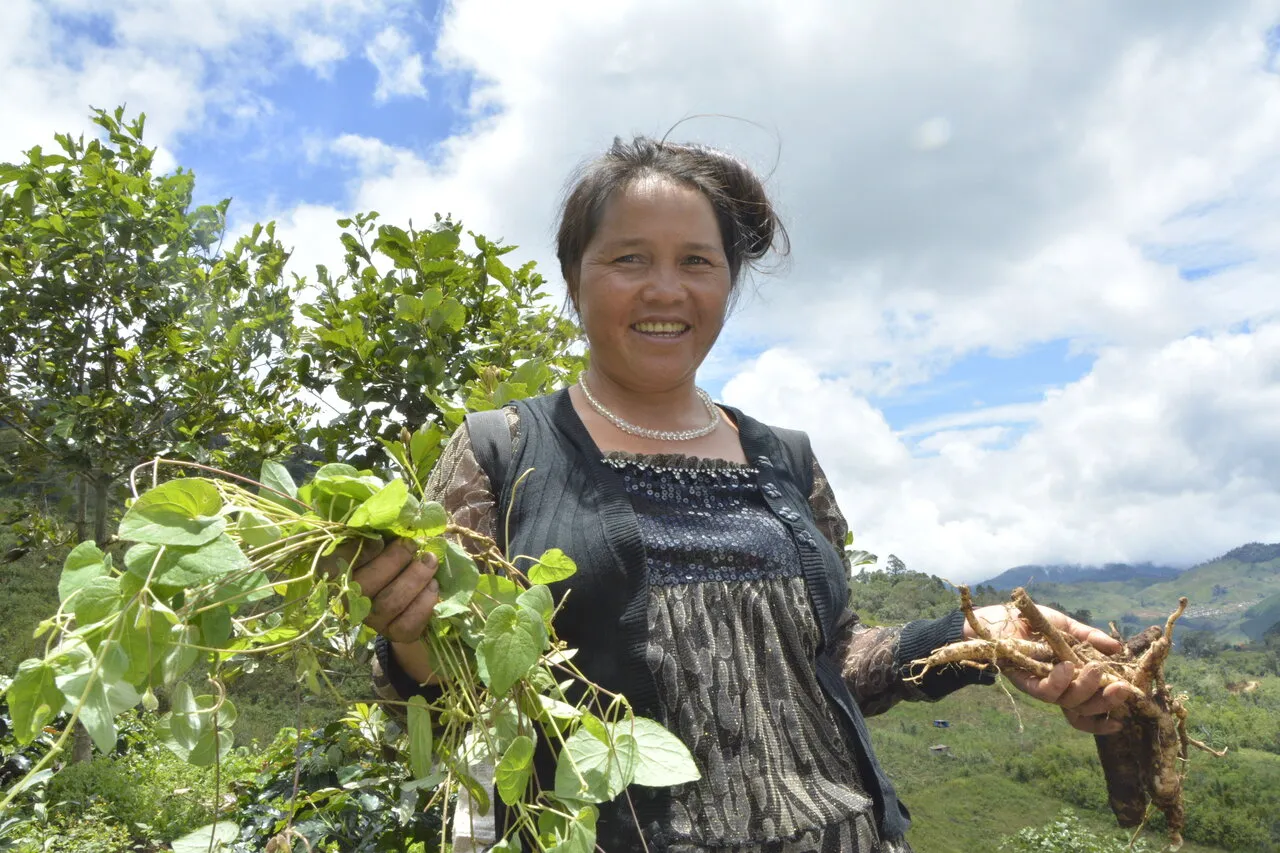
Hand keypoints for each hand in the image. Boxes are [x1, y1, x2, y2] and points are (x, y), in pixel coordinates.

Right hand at [325, 537, 439, 642]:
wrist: (408, 602)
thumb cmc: (393, 563)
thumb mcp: (383, 546)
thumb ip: (382, 535)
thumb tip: (396, 521)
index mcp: (341, 575)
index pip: (334, 565)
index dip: (355, 552)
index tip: (380, 540)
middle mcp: (350, 601)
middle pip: (366, 583)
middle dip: (395, 560)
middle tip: (413, 545)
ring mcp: (371, 620)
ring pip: (390, 602)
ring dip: (415, 578)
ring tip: (430, 561)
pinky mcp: (393, 633)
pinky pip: (408, 623)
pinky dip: (425, 603)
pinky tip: (433, 586)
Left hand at [965, 603, 1128, 734]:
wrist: (999, 616)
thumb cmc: (1032, 623)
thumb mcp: (1067, 627)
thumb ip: (1090, 638)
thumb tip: (1118, 649)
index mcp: (1072, 679)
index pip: (1090, 706)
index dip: (1107, 713)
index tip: (1126, 714)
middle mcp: (1058, 688)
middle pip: (1084, 708)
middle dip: (1106, 701)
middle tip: (1121, 687)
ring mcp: (1041, 686)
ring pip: (1068, 702)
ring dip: (1086, 689)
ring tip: (1095, 669)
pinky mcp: (1023, 682)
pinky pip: (1044, 691)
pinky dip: (1058, 681)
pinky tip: (1067, 667)